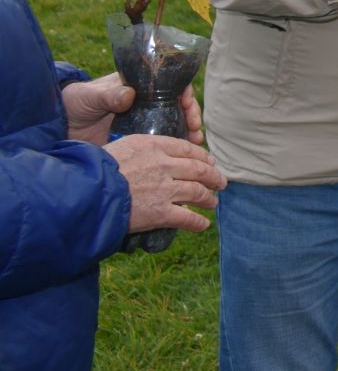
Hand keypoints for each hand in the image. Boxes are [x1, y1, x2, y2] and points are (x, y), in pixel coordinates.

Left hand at [62, 73, 203, 145]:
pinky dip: (174, 149)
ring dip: (188, 133)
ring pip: (174, 125)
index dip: (184, 93)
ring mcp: (143, 123)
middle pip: (178, 106)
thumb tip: (129, 95)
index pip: (171, 85)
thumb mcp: (91, 96)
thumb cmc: (75, 103)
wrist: (59, 128)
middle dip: (192, 116)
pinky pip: (161, 144)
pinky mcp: (138, 142)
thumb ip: (109, 95)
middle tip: (196, 129)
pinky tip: (183, 156)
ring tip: (196, 142)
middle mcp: (146, 104)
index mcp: (139, 87)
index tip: (187, 105)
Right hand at [106, 135, 226, 233]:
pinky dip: (198, 222)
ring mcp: (165, 189)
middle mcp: (164, 165)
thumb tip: (147, 156)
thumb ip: (140, 150)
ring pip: (197, 192)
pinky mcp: (161, 213)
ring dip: (208, 198)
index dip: (203, 156)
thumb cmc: (94, 169)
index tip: (209, 161)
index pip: (187, 148)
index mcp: (154, 145)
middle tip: (220, 181)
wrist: (84, 193)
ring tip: (212, 202)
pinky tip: (203, 224)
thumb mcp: (120, 147)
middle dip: (213, 176)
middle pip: (199, 169)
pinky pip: (187, 218)